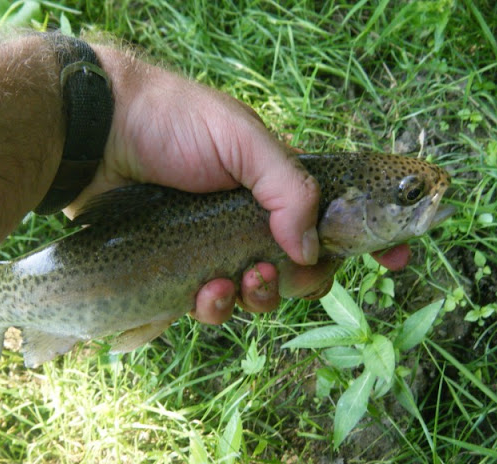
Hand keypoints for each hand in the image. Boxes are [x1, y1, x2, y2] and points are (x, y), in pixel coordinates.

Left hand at [64, 46, 407, 323]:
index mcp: (276, 186)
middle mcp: (250, 220)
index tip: (397, 260)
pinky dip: (211, 308)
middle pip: (298, 271)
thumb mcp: (242, 140)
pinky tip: (201, 294)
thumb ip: (289, 188)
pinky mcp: (178, 268)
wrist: (99, 132)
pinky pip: (207, 306)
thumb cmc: (173, 123)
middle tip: (273, 271)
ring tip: (232, 283)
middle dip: (297, 284)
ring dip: (254, 300)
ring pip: (254, 295)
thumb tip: (312, 249)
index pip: (336, 219)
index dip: (369, 242)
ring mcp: (214, 247)